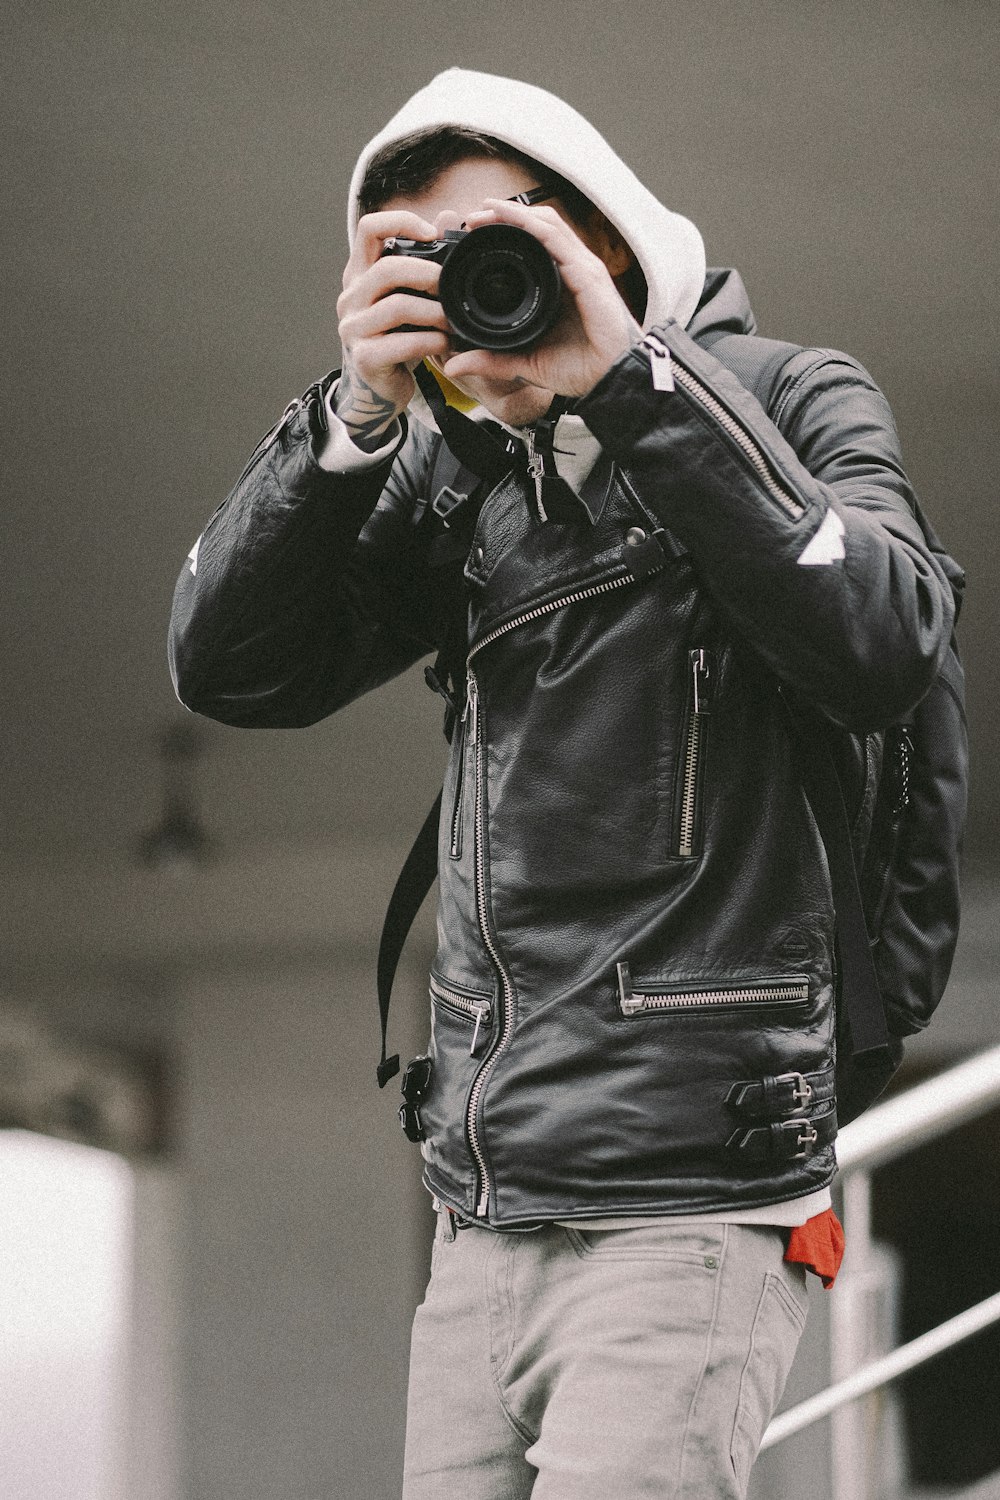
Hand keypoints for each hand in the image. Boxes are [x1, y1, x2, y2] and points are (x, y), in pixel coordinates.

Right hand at [335, 210, 452, 448]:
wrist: (378, 389)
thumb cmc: (397, 338)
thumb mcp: (407, 297)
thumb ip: (422, 263)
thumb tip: (447, 218)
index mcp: (359, 274)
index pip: (369, 228)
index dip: (401, 222)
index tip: (431, 234)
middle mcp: (350, 297)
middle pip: (387, 269)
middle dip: (427, 274)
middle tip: (450, 286)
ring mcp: (353, 328)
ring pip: (398, 306)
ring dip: (435, 312)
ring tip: (453, 320)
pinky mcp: (365, 357)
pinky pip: (404, 343)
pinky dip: (432, 342)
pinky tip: (445, 344)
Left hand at [441, 198, 641, 399]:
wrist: (612, 382)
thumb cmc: (581, 370)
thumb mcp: (526, 364)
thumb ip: (492, 361)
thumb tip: (454, 366)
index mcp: (560, 284)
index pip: (532, 244)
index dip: (503, 233)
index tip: (471, 235)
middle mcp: (572, 270)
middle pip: (537, 226)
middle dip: (504, 216)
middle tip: (471, 217)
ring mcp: (582, 268)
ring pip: (546, 223)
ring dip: (514, 213)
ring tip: (484, 210)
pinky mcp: (588, 274)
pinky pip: (557, 239)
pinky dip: (531, 224)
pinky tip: (510, 217)